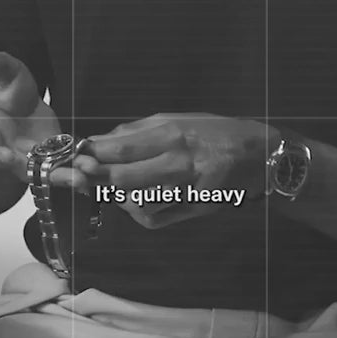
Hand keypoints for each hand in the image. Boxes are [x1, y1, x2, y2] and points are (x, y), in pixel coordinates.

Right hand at [0, 51, 88, 190]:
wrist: (20, 95)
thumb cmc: (6, 86)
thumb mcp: (4, 73)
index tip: (6, 157)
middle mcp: (10, 154)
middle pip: (25, 172)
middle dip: (49, 176)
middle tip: (72, 179)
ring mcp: (33, 158)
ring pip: (49, 172)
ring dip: (69, 175)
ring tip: (89, 174)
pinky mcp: (52, 154)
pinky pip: (64, 164)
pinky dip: (78, 165)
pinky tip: (96, 165)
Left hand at [73, 113, 276, 227]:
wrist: (262, 157)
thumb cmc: (216, 132)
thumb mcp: (179, 119)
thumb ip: (140, 131)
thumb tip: (101, 141)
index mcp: (174, 133)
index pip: (123, 147)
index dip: (93, 154)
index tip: (74, 155)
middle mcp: (179, 162)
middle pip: (124, 177)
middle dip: (94, 178)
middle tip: (77, 175)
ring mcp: (187, 190)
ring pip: (136, 202)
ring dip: (114, 196)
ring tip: (106, 186)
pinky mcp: (193, 211)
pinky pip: (153, 219)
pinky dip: (136, 212)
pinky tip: (132, 201)